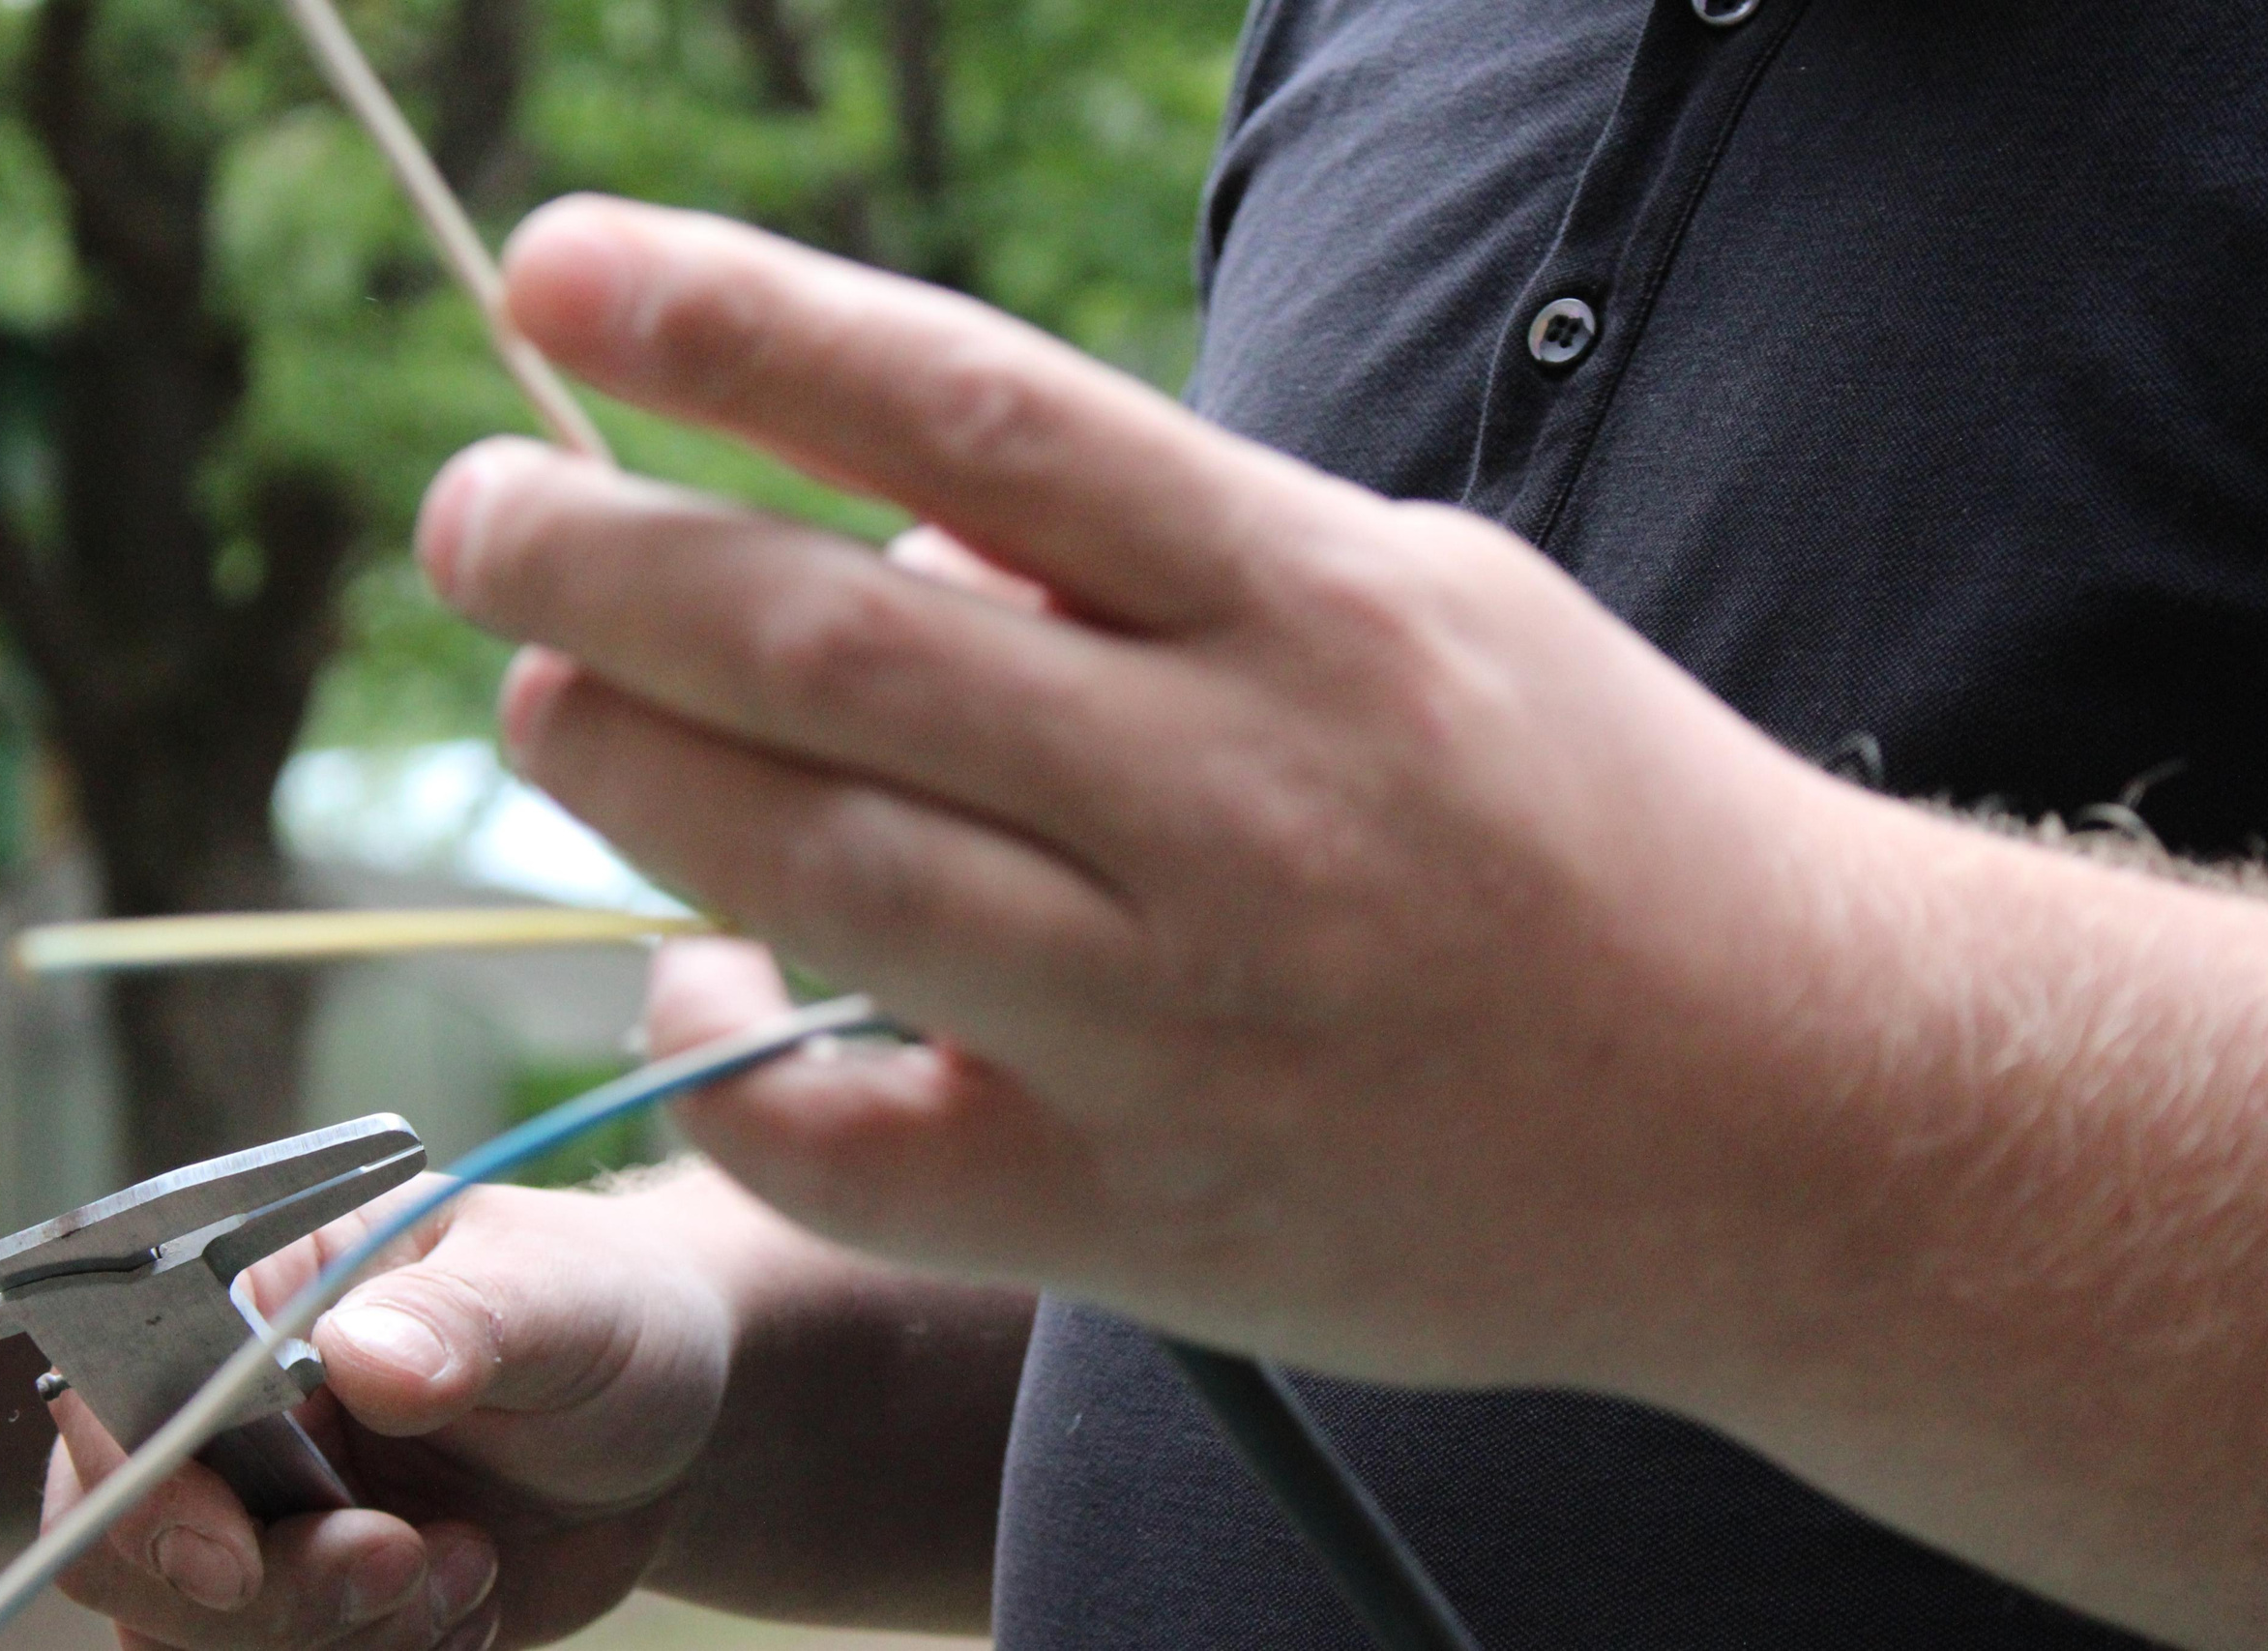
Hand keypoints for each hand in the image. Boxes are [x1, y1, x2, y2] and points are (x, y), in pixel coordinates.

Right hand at [42, 1170, 739, 1648]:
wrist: (673, 1419)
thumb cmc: (608, 1314)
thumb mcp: (560, 1299)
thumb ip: (465, 1322)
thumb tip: (363, 1355)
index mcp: (257, 1288)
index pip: (119, 1395)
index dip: (146, 1492)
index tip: (241, 1552)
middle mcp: (231, 1409)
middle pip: (134, 1546)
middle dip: (272, 1589)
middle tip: (408, 1559)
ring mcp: (264, 1513)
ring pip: (199, 1634)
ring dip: (338, 1634)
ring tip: (471, 1565)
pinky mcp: (311, 1604)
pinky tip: (473, 1601)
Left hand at [410, 193, 1866, 1390]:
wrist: (1793, 1117)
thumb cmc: (1600, 830)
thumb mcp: (1424, 606)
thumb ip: (1168, 562)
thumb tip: (896, 537)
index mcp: (1313, 605)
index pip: (969, 412)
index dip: (735, 322)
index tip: (555, 270)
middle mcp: (1240, 797)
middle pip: (838, 642)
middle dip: (602, 555)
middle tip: (474, 510)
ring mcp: (1182, 1020)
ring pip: (813, 866)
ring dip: (625, 764)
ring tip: (546, 695)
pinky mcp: (1142, 1213)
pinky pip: (849, 1134)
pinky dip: (724, 1046)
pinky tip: (692, 976)